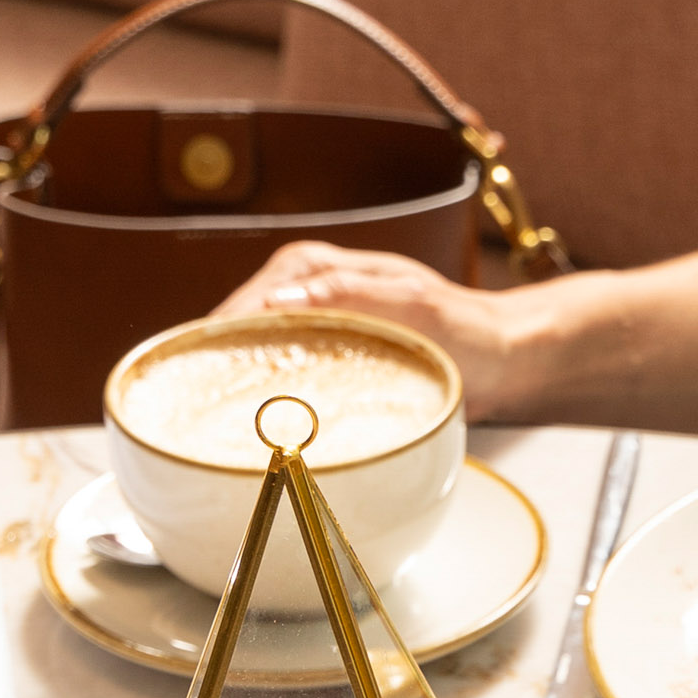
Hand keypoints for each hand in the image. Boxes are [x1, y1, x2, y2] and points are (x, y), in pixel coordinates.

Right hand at [214, 243, 558, 420]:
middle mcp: (302, 291)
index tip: (195, 385)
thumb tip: (277, 302)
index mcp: (313, 269)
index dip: (216, 345)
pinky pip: (276, 376)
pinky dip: (263, 399)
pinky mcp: (321, 358)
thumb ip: (351, 294)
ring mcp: (308, 325)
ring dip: (234, 387)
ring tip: (209, 429)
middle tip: (194, 418)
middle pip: (234, 332)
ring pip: (249, 356)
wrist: (503, 360)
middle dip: (213, 368)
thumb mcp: (415, 305)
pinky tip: (251, 428)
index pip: (242, 307)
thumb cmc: (467, 330)